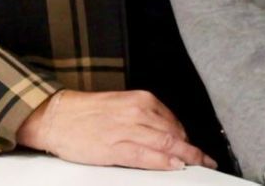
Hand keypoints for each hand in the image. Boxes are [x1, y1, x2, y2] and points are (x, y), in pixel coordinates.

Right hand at [14, 88, 217, 170]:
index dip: (188, 137)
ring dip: (186, 156)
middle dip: (193, 149)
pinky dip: (164, 162)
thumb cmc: (86, 112)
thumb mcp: (120, 105)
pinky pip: (146, 156)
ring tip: (199, 165)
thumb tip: (166, 135)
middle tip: (207, 160)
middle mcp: (136, 112)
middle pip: (174, 134)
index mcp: (138, 99)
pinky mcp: (115, 148)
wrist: (57, 117)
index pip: (173, 121)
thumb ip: (144, 118)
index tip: (197, 147)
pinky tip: (175, 166)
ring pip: (165, 144)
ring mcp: (127, 130)